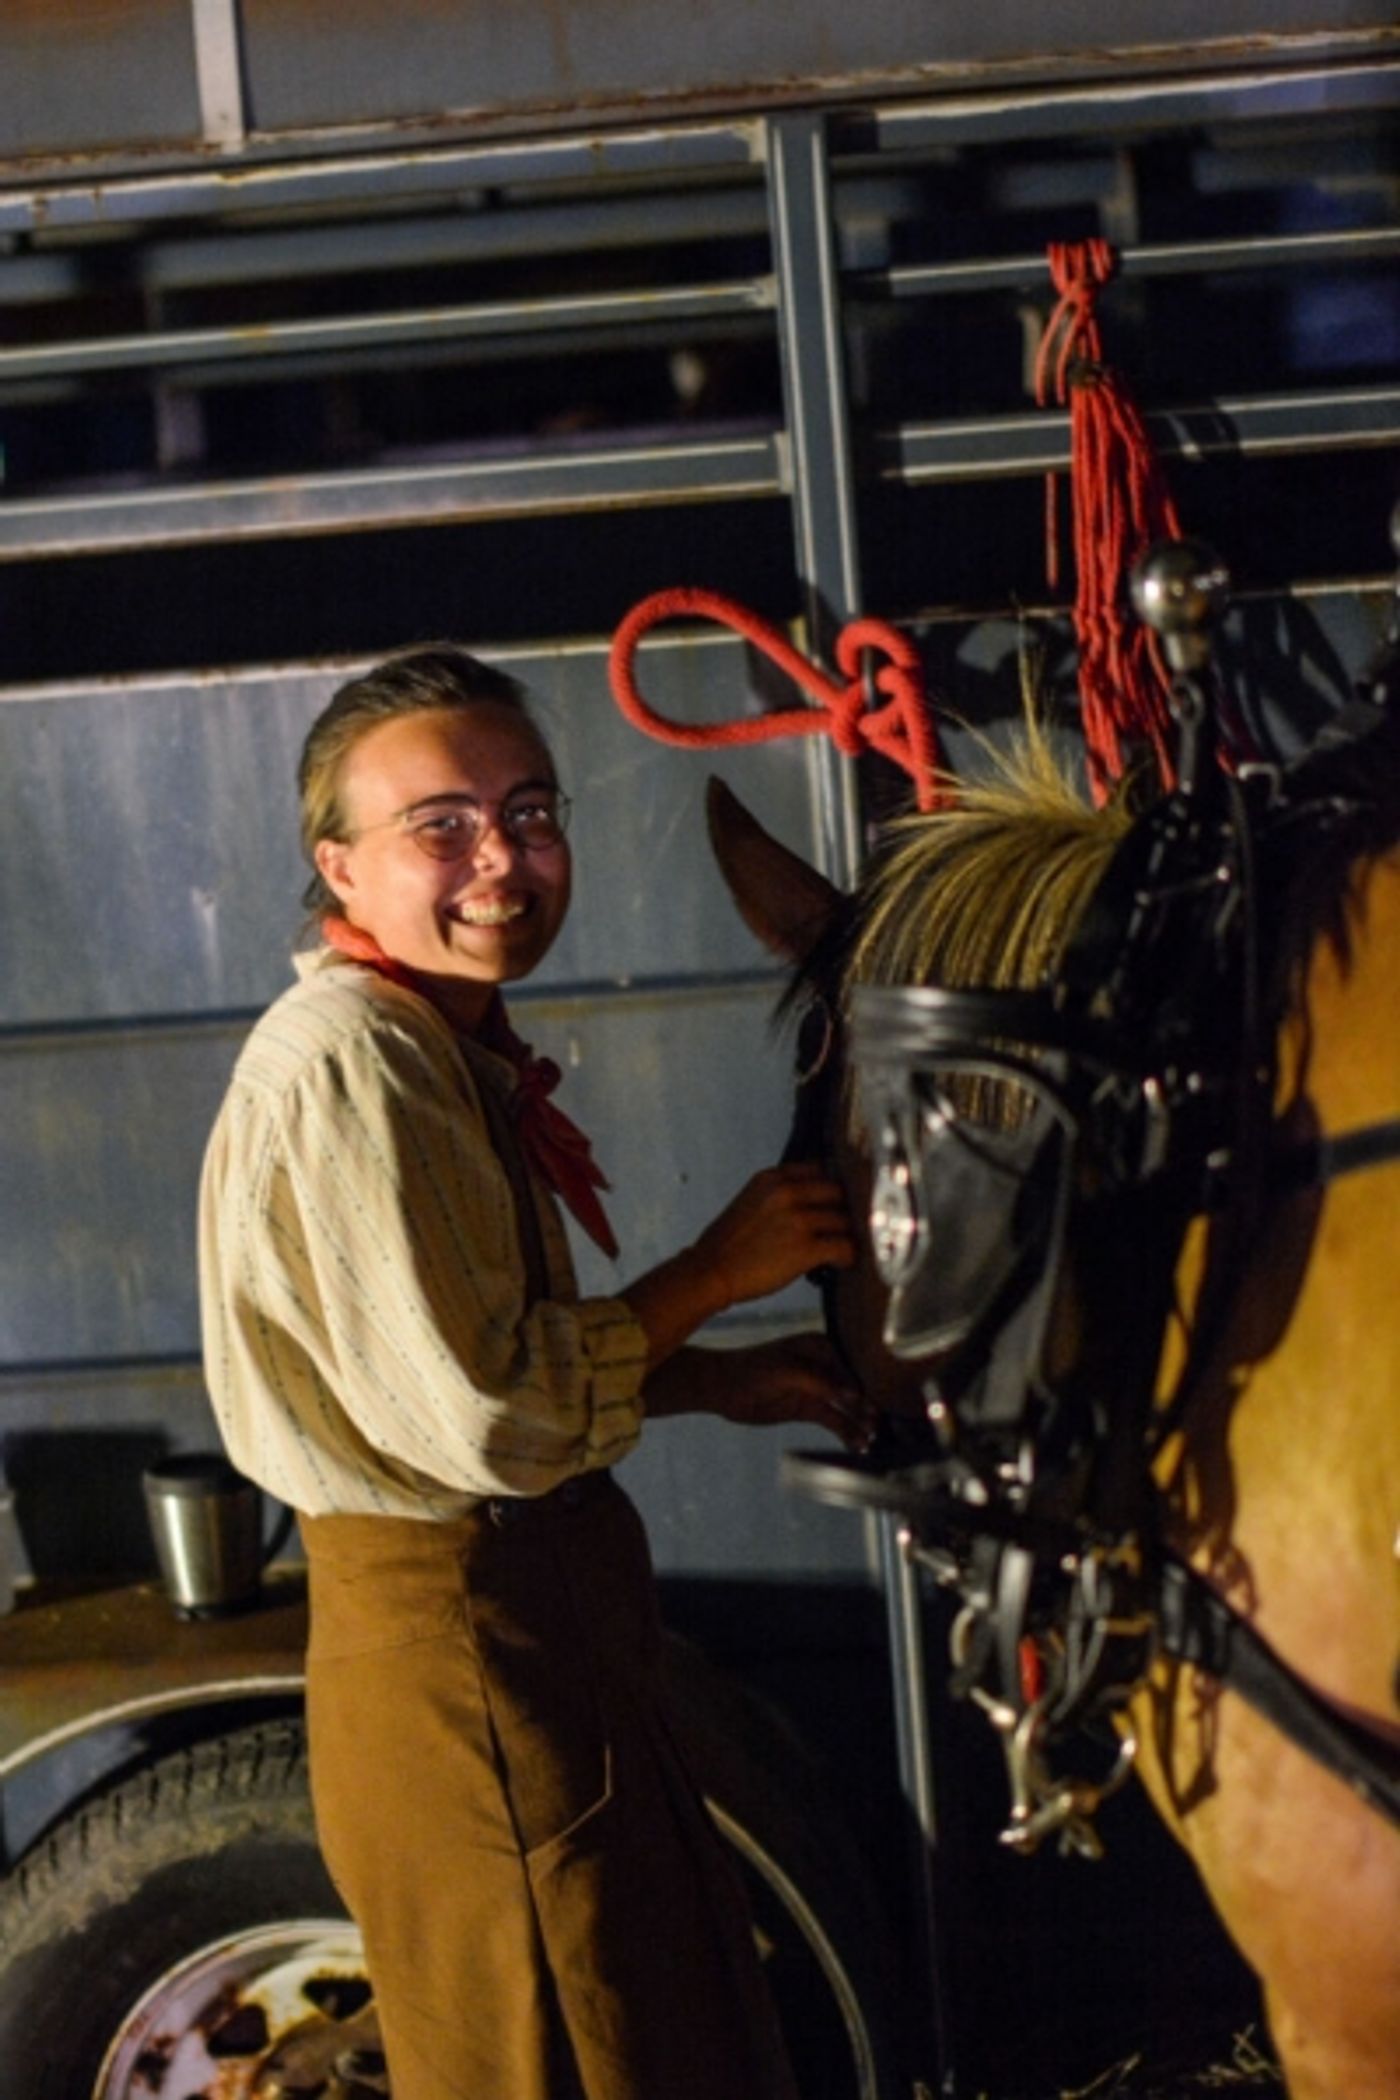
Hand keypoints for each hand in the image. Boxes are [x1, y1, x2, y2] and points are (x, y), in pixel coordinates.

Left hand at [688, 1336, 876, 1449]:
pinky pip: (834, 1421)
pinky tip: (859, 1444)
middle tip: (884, 1423)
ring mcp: (818, 1388)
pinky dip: (847, 1432)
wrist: (722, 1388)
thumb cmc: (752, 1368)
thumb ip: (822, 1381)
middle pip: (856, 1386)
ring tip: (873, 1438)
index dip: (871, 1381)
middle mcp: (825, 1365)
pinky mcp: (809, 1408)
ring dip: (860, 1422)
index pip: (855, 1363)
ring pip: (848, 1407)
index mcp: (821, 1346)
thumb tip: (854, 1395)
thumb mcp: (788, 1370)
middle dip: (870, 1404)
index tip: (886, 1399)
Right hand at [692, 1164, 855, 1309]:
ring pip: (844, 1220)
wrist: (710, 1271)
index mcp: (772, 1177)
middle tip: (840, 1227)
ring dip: (845, 1235)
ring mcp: (798, 1220)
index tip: (832, 1202)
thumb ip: (781, 1194)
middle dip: (841, 1209)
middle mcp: (787, 1192)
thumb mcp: (752, 1201)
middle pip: (838, 1192)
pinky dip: (847, 1256)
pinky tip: (840, 1263)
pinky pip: (845, 1246)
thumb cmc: (729, 1243)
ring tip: (840, 1248)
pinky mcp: (805, 1248)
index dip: (829, 1188)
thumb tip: (815, 1201)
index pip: (819, 1169)